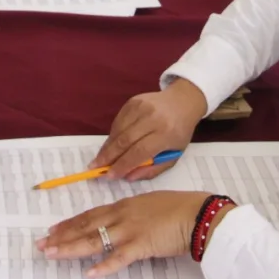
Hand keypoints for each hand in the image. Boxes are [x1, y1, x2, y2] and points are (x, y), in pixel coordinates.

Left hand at [39, 191, 225, 277]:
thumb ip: (135, 215)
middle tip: (41, 244)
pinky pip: (119, 258)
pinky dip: (104, 266)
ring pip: (94, 240)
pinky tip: (89, 274)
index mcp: (125, 205)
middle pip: (86, 226)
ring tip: (52, 254)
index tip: (53, 230)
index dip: (70, 223)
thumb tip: (125, 224)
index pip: (91, 215)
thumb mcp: (151, 206)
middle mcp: (122, 215)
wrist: (198, 213)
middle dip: (62, 235)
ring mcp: (130, 230)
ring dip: (71, 248)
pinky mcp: (142, 245)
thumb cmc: (180, 209)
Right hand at [92, 79, 208, 178]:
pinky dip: (112, 134)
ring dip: (107, 146)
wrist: (182, 102)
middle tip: (95, 167)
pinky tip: (111, 144)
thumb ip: (152, 169)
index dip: (122, 164)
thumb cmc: (179, 133)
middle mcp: (152, 118)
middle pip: (125, 140)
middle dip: (108, 156)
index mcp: (166, 133)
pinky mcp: (133, 101)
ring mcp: (141, 107)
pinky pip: (118, 121)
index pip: (139, 151)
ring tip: (100, 159)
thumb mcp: (173, 155)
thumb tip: (128, 177)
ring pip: (118, 130)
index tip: (109, 176)